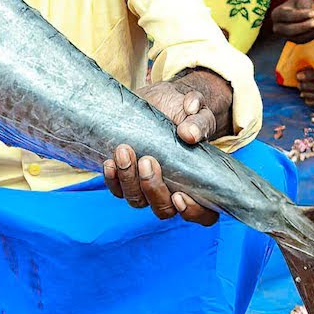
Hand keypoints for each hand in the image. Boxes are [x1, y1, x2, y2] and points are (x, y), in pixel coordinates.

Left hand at [101, 72, 231, 225]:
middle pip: (164, 209)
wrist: (163, 99)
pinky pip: (117, 189)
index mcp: (199, 183)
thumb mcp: (199, 113)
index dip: (193, 211)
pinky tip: (110, 162)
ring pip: (137, 200)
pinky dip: (112, 179)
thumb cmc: (186, 112)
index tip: (179, 195)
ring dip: (128, 179)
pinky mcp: (127, 177)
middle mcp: (172, 190)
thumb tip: (190, 134)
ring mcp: (147, 186)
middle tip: (147, 160)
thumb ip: (199, 122)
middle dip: (153, 188)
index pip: (204, 214)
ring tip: (124, 151)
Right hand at [273, 0, 313, 42]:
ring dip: (310, 32)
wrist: (302, 9)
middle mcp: (277, 27)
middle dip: (304, 26)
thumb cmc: (301, 2)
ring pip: (297, 37)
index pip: (286, 15)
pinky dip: (312, 35)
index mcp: (276, 14)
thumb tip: (311, 15)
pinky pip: (303, 40)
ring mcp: (285, 35)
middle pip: (289, 29)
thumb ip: (305, 5)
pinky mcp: (294, 40)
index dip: (300, 15)